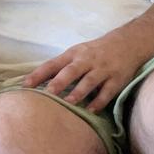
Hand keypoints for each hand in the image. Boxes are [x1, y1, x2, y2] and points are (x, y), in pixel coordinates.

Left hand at [22, 32, 143, 112]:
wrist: (127, 43)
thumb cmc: (95, 51)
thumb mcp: (77, 53)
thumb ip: (60, 67)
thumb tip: (36, 82)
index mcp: (73, 54)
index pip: (53, 64)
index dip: (39, 74)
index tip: (25, 85)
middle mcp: (87, 60)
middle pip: (71, 71)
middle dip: (59, 82)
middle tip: (48, 93)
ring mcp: (102, 69)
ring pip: (89, 81)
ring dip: (79, 92)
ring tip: (69, 103)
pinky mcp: (117, 79)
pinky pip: (107, 91)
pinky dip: (99, 101)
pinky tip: (91, 110)